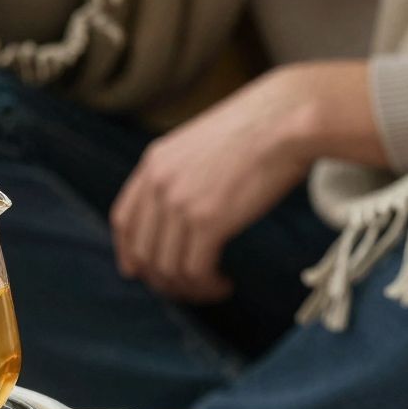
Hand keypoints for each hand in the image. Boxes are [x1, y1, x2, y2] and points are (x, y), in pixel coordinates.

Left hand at [109, 64, 381, 301]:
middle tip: (189, 288)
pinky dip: (207, 286)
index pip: (123, 219)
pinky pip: (195, 270)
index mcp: (154, 162)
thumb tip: (185, 211)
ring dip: (188, 288)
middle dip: (162, 279)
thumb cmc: (257, 129)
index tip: (140, 271)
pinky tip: (224, 283)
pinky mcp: (207, 220)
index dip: (129, 252)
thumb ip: (183, 173)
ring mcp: (179, 202)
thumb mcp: (202, 143)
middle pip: (143, 251)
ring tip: (212, 288)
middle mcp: (158, 184)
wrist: (284, 120)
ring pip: (167, 267)